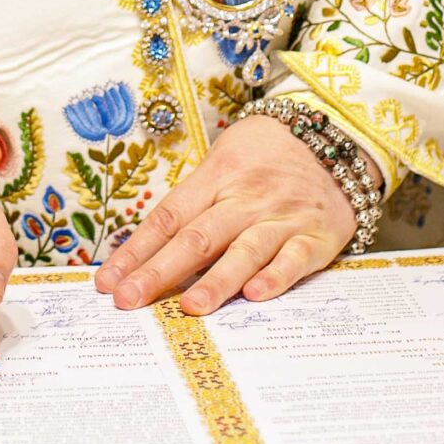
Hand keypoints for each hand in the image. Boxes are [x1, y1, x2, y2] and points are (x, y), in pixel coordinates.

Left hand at [94, 115, 360, 315]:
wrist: (335, 134)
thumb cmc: (268, 153)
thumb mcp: (225, 160)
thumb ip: (195, 200)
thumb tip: (146, 247)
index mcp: (216, 177)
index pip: (169, 217)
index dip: (136, 250)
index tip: (108, 281)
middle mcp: (245, 198)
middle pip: (197, 237)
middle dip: (159, 271)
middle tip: (128, 301)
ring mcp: (281, 217)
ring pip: (244, 250)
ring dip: (215, 281)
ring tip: (188, 308)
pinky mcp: (316, 237)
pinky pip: (294, 258)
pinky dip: (275, 276)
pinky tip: (255, 295)